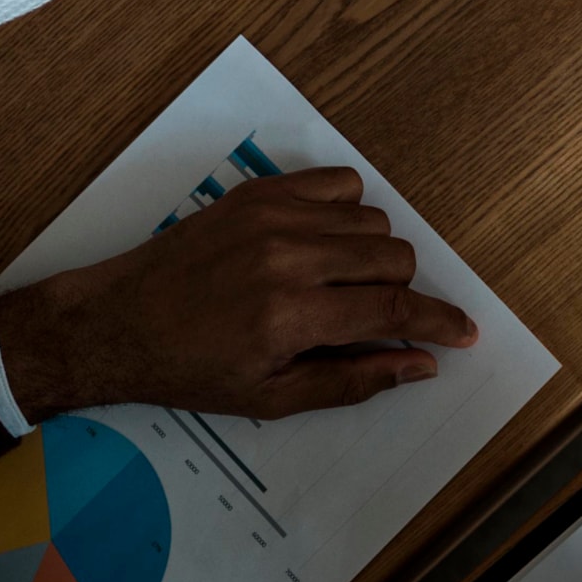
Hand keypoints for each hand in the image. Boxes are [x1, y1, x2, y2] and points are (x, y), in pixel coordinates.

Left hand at [0, 167, 477, 419]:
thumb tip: (420, 365)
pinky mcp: (261, 192)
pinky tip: (326, 242)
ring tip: (338, 282)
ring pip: (373, 223)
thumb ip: (352, 380)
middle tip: (373, 315)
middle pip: (395, 259)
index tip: (464, 331)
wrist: (117, 322)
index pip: (393, 310)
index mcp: (290, 318)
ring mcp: (275, 217)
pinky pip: (342, 184)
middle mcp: (288, 259)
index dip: (439, 322)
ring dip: (374, 255)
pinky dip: (349, 212)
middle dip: (402, 292)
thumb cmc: (190, 369)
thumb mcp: (270, 397)